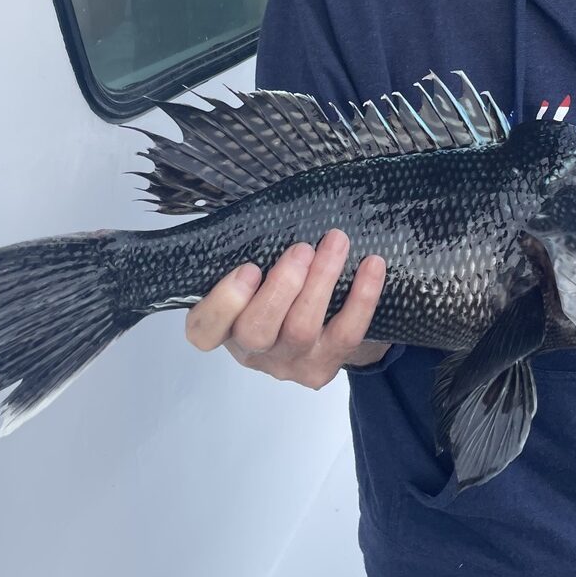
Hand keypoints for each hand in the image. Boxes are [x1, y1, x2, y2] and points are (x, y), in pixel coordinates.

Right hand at [184, 229, 388, 387]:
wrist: (326, 326)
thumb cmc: (283, 288)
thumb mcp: (258, 272)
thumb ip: (253, 254)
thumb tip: (271, 209)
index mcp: (224, 326)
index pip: (203, 330)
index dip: (222, 303)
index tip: (248, 268)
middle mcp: (251, 351)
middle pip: (255, 331)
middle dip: (281, 287)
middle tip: (301, 249)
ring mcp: (289, 363)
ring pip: (300, 330)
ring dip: (321, 281)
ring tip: (336, 243)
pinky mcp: (325, 367)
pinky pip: (346, 334)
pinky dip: (362, 298)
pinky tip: (372, 265)